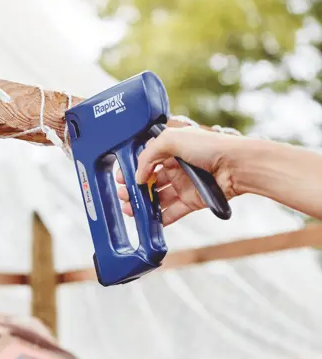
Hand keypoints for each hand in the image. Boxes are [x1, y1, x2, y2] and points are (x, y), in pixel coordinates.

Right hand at [116, 126, 240, 225]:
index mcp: (172, 147)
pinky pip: (171, 212)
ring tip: (130, 208)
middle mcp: (177, 166)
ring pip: (158, 197)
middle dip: (134, 188)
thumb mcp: (172, 139)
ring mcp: (184, 184)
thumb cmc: (210, 146)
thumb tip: (139, 175)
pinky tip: (147, 220)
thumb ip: (149, 154)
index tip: (121, 177)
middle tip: (123, 194)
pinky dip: (159, 218)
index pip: (147, 159)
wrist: (236, 165)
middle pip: (150, 180)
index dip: (133, 168)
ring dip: (143, 203)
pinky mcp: (192, 201)